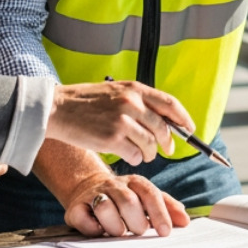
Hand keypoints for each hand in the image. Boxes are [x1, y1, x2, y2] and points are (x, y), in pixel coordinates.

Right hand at [46, 80, 193, 165]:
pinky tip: (125, 154)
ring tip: (140, 153)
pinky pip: (135, 155)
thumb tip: (165, 120)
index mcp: (134, 89)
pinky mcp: (112, 139)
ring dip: (149, 153)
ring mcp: (122, 121)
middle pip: (163, 128)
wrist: (57, 108)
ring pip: (150, 144)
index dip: (183, 118)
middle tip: (165, 149)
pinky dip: (134, 158)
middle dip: (168, 142)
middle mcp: (131, 103)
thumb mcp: (115, 92)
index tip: (189, 129)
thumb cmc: (86, 102)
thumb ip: (138, 101)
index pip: (170, 104)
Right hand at [61, 172, 190, 237]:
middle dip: (136, 221)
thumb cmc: (123, 197)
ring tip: (118, 231)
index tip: (165, 232)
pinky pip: (83, 219)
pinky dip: (92, 228)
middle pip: (128, 201)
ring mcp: (94, 195)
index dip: (159, 213)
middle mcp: (114, 185)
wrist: (87, 186)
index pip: (149, 194)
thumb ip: (166, 207)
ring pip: (105, 207)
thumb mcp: (145, 197)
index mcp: (135, 183)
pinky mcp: (75, 207)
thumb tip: (185, 221)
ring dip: (114, 225)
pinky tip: (97, 230)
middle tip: (138, 231)